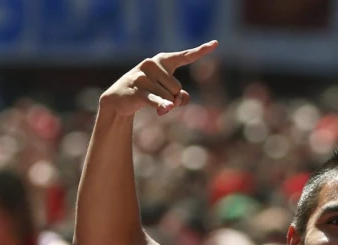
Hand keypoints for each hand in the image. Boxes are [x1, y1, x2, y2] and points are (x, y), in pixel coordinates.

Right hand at [98, 41, 217, 117]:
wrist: (120, 98)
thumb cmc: (149, 91)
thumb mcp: (167, 91)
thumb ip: (180, 96)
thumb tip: (176, 102)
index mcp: (162, 61)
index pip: (184, 56)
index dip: (201, 51)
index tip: (216, 43)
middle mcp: (152, 64)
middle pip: (178, 89)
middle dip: (172, 98)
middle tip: (157, 96)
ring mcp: (143, 76)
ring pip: (170, 98)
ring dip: (164, 106)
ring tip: (150, 100)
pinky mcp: (137, 90)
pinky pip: (156, 100)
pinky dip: (162, 105)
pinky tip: (167, 109)